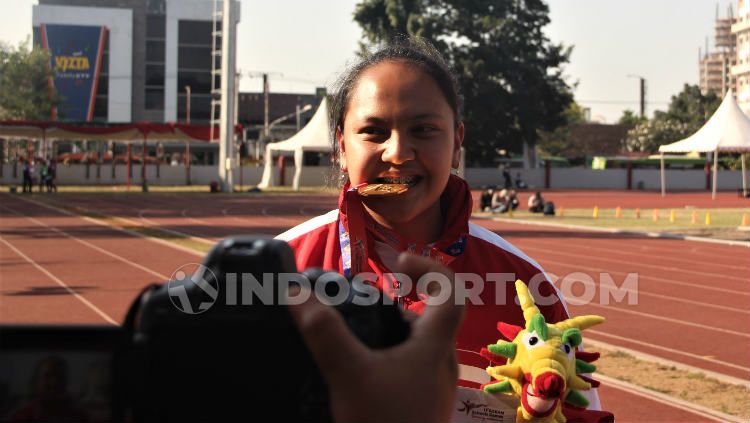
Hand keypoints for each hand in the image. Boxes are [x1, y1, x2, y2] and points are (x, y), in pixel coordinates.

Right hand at [287, 253, 464, 422]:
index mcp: (434, 348)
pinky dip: (393, 357)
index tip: (396, 262)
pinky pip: (414, 370)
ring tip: (363, 331)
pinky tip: (365, 372)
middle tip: (372, 295)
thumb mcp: (348, 375)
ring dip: (398, 329)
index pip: (450, 292)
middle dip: (405, 298)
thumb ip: (324, 332)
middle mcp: (442, 366)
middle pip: (435, 317)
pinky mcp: (423, 409)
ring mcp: (435, 390)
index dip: (428, 268)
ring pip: (424, 346)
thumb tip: (298, 293)